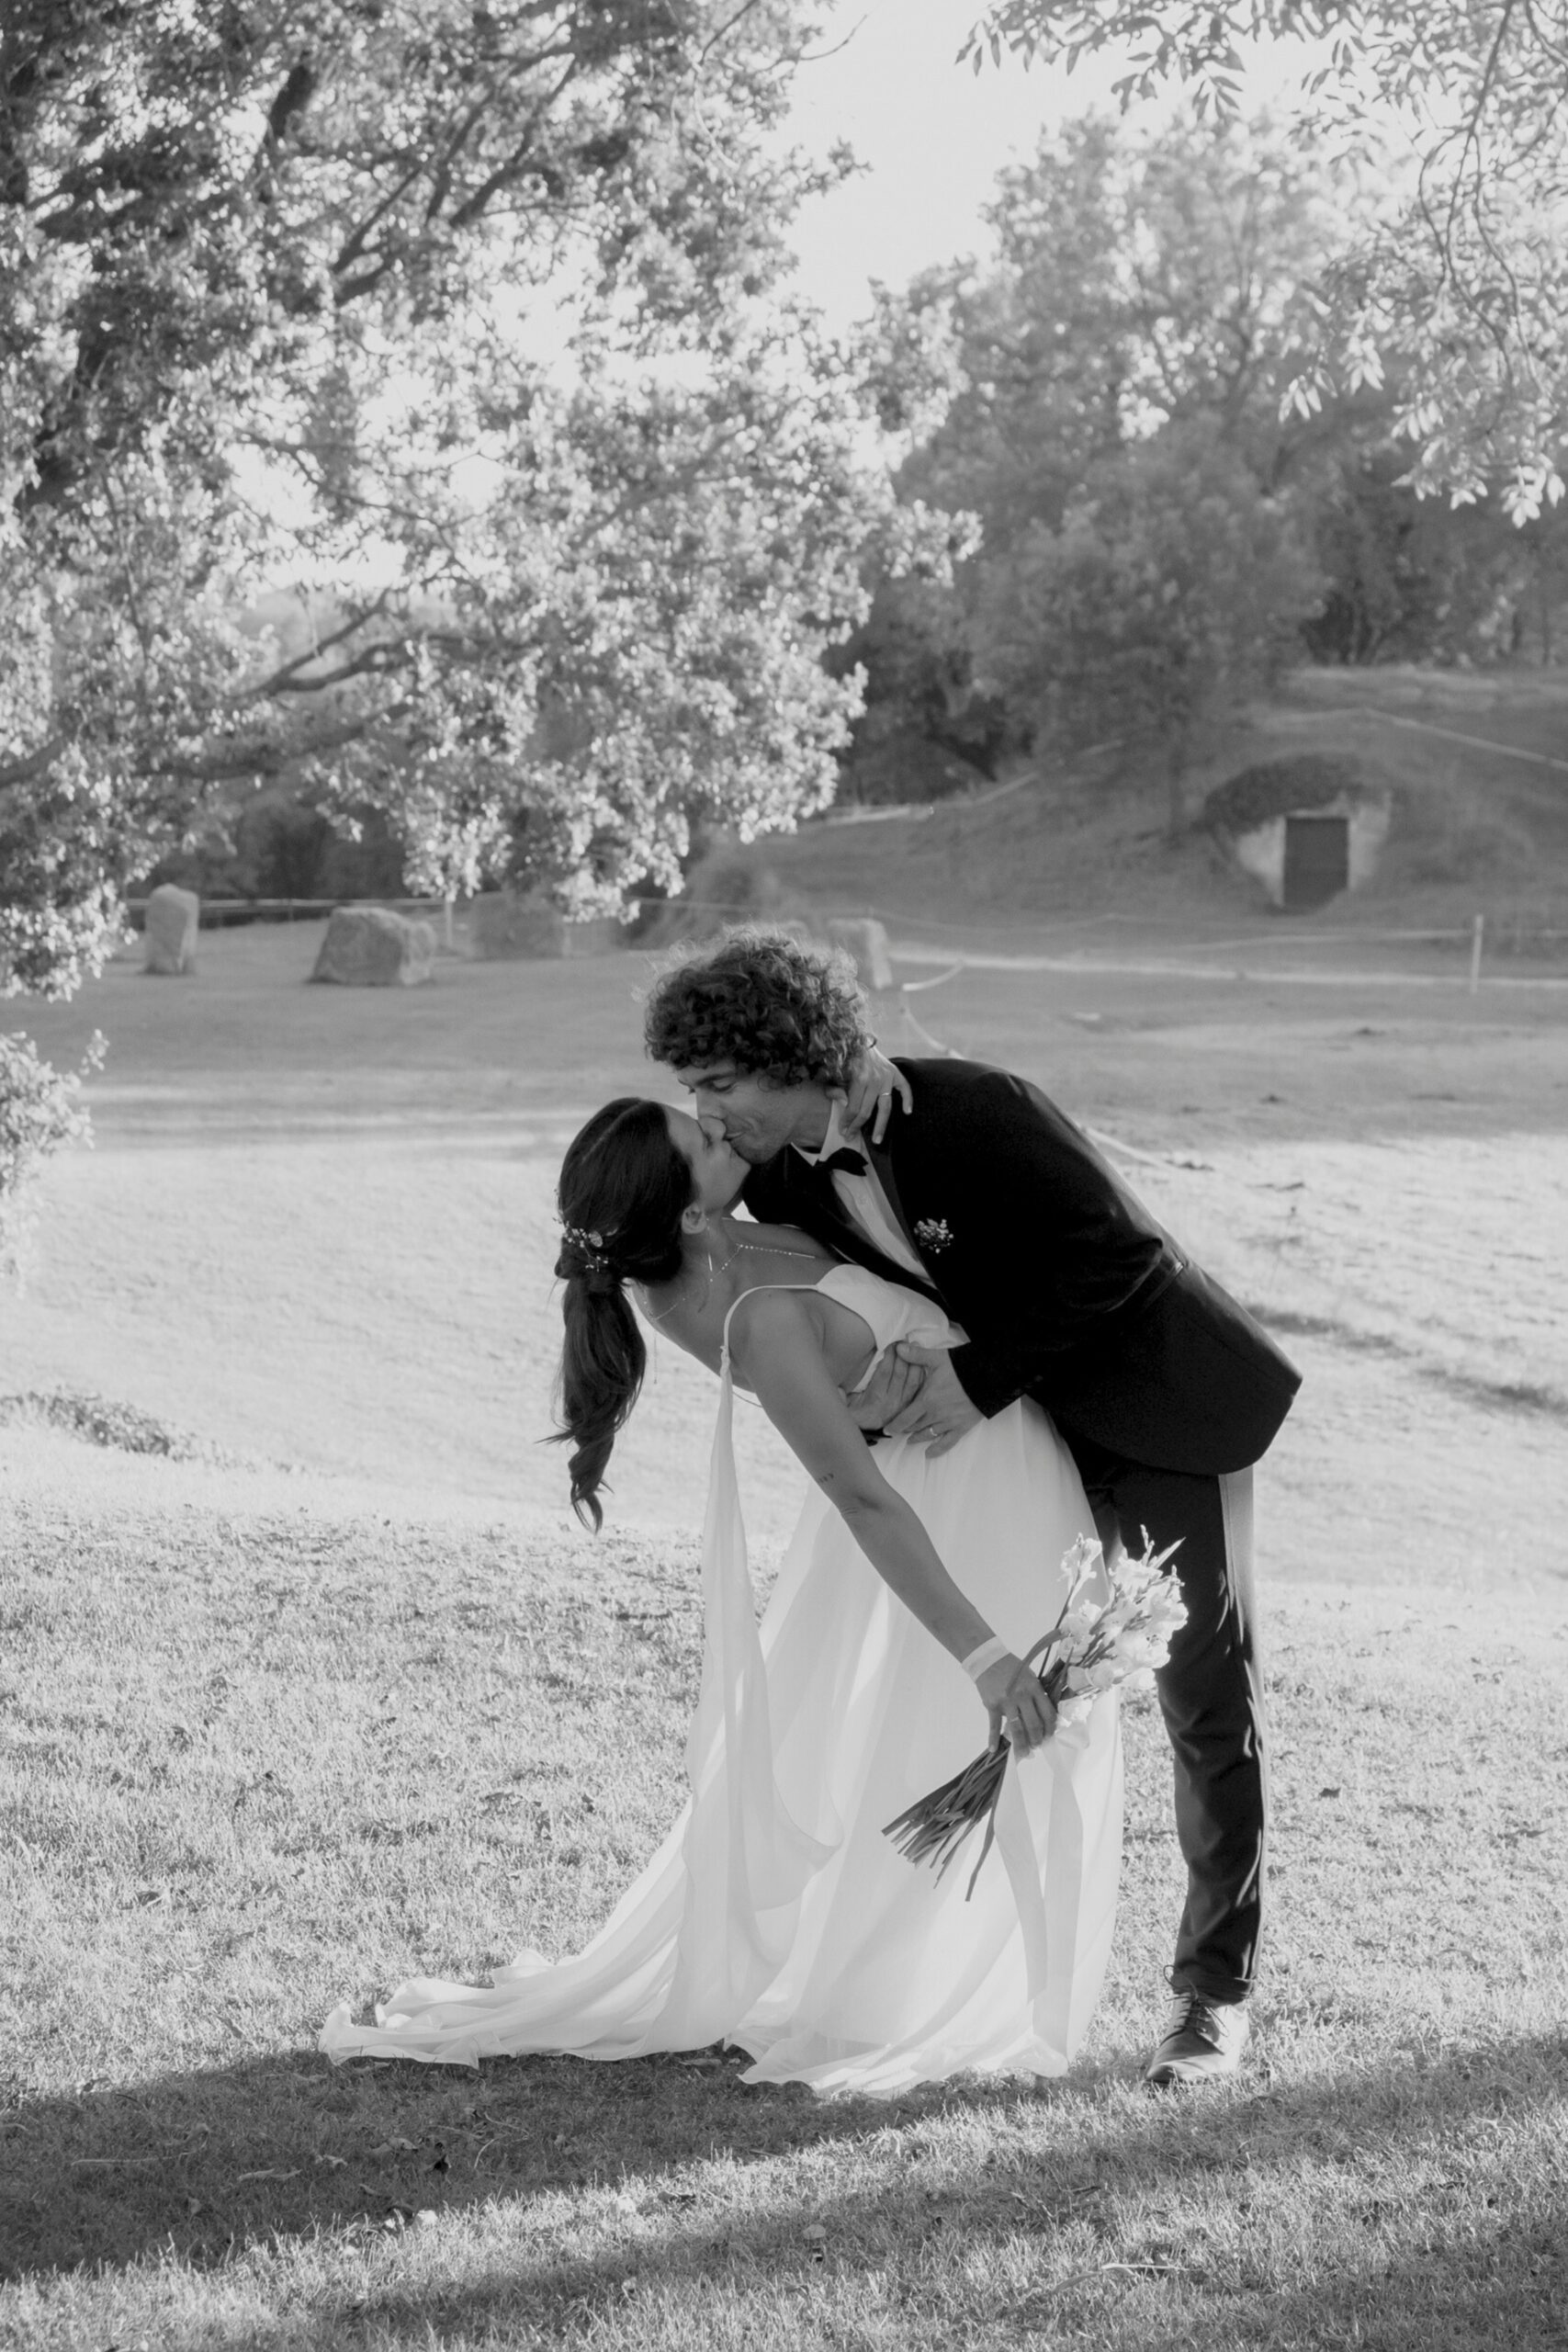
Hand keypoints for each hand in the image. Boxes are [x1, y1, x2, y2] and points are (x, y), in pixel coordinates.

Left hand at [831, 1044, 912, 1147]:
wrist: (859, 1040)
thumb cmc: (847, 1059)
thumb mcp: (837, 1072)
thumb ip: (835, 1088)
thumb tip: (837, 1100)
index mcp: (859, 1080)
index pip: (853, 1108)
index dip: (847, 1121)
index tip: (843, 1131)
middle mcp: (874, 1080)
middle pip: (867, 1111)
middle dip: (858, 1126)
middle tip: (852, 1137)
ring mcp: (887, 1077)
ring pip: (885, 1107)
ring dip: (881, 1125)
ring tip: (878, 1139)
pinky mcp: (895, 1073)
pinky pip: (905, 1088)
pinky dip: (908, 1099)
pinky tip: (907, 1112)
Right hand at [845, 1349, 925, 1431]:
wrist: (865, 1428)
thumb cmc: (852, 1412)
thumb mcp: (843, 1406)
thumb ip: (840, 1398)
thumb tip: (838, 1391)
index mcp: (874, 1400)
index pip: (884, 1373)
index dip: (888, 1357)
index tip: (890, 1342)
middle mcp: (890, 1403)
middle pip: (900, 1374)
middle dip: (903, 1354)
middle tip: (904, 1338)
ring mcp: (901, 1406)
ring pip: (912, 1381)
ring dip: (914, 1362)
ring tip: (914, 1344)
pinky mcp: (908, 1406)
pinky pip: (917, 1388)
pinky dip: (920, 1373)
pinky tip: (921, 1361)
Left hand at [882, 1341, 983, 1457]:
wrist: (988, 1377)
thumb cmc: (960, 1367)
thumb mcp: (936, 1358)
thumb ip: (915, 1355)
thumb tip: (898, 1347)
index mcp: (926, 1400)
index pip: (905, 1417)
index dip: (894, 1425)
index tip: (886, 1430)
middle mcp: (935, 1414)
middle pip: (915, 1427)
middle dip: (905, 1429)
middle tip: (898, 1431)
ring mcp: (949, 1422)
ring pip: (928, 1435)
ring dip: (917, 1438)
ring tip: (910, 1440)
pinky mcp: (962, 1427)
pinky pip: (948, 1443)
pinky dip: (937, 1449)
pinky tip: (929, 1454)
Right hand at [975, 1652, 1057, 1754]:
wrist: (988, 1660)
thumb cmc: (1012, 1668)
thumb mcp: (1029, 1677)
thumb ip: (1037, 1695)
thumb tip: (1043, 1717)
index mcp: (1034, 1688)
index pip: (1047, 1713)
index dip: (1050, 1728)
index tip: (1049, 1736)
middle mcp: (1022, 1696)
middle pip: (1033, 1724)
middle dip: (1037, 1739)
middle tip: (1036, 1746)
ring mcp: (1006, 1701)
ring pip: (1016, 1728)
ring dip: (1021, 1744)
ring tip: (1023, 1754)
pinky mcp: (992, 1705)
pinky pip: (994, 1725)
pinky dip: (993, 1739)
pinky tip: (994, 1749)